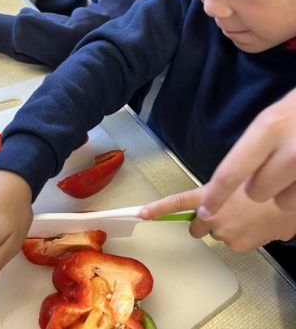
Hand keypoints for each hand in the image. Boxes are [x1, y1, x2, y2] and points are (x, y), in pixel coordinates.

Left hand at [139, 186, 295, 252]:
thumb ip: (221, 190)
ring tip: (248, 214)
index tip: (141, 214)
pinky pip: (234, 242)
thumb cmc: (264, 183)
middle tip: (225, 210)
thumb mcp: (238, 178)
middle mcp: (212, 215)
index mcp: (209, 194)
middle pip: (198, 225)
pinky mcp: (237, 246)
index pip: (176, 203)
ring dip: (227, 227)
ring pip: (218, 233)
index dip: (157, 209)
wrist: (287, 199)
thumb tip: (220, 196)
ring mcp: (224, 233)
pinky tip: (255, 224)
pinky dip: (242, 236)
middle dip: (206, 220)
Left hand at [198, 88, 295, 218]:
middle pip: (256, 192)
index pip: (231, 172)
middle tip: (271, 169)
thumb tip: (226, 183)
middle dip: (258, 187)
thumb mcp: (270, 121)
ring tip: (293, 169)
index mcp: (267, 128)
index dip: (215, 196)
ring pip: (282, 201)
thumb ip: (252, 150)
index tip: (204, 210)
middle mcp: (291, 150)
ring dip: (283, 193)